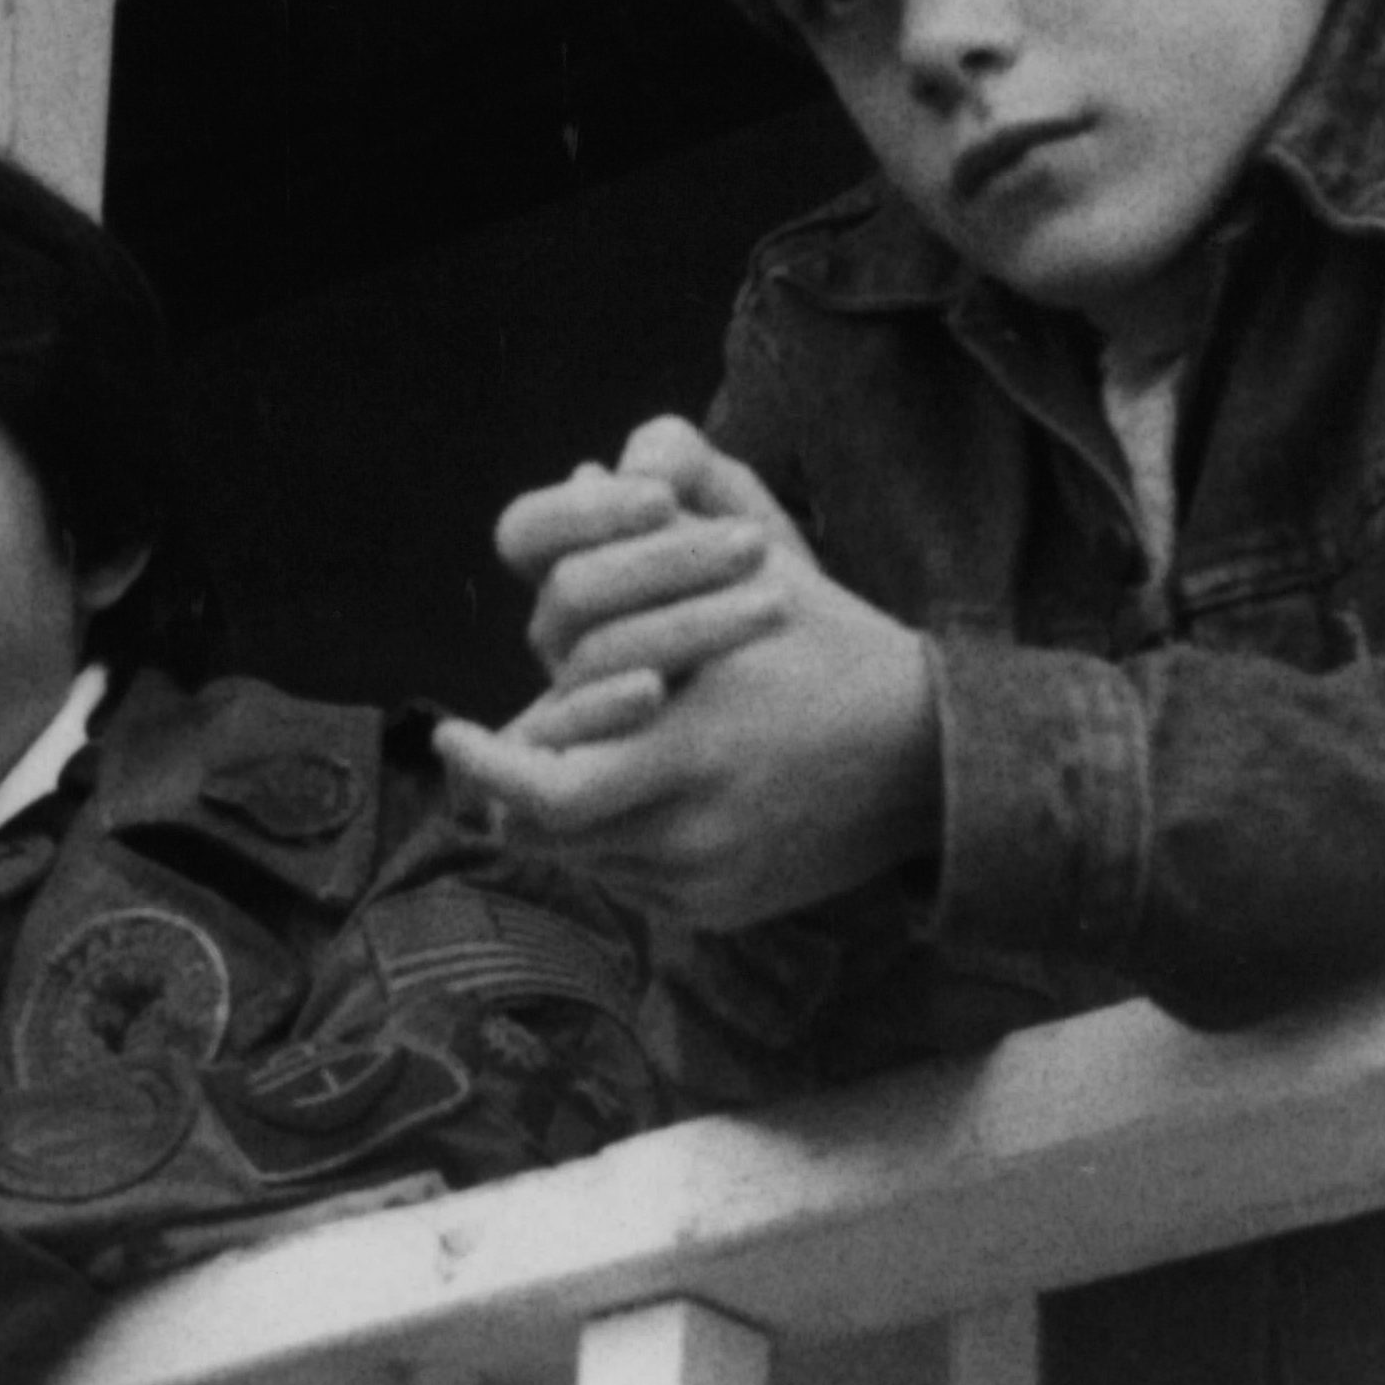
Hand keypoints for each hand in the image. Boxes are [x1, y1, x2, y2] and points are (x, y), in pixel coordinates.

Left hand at [438, 427, 940, 926]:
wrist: (937, 757)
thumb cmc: (836, 647)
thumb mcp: (765, 569)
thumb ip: (667, 527)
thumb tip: (582, 472)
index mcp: (692, 745)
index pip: (543, 786)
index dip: (485, 764)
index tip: (447, 731)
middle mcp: (693, 829)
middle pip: (546, 831)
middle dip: (512, 787)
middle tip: (487, 752)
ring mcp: (705, 880)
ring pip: (581, 858)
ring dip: (564, 813)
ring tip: (576, 756)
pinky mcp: (718, 911)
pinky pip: (629, 883)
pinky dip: (615, 842)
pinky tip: (637, 794)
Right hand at [486, 420, 798, 736]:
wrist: (837, 688)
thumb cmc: (767, 582)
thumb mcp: (735, 510)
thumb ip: (688, 469)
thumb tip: (636, 464)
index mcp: (573, 567)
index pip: (527, 532)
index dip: (583, 512)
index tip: (663, 498)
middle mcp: (561, 636)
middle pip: (572, 591)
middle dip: (665, 562)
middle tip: (752, 544)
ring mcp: (572, 704)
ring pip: (590, 660)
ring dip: (682, 627)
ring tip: (777, 604)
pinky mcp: (592, 767)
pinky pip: (569, 745)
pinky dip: (608, 708)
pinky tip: (662, 692)